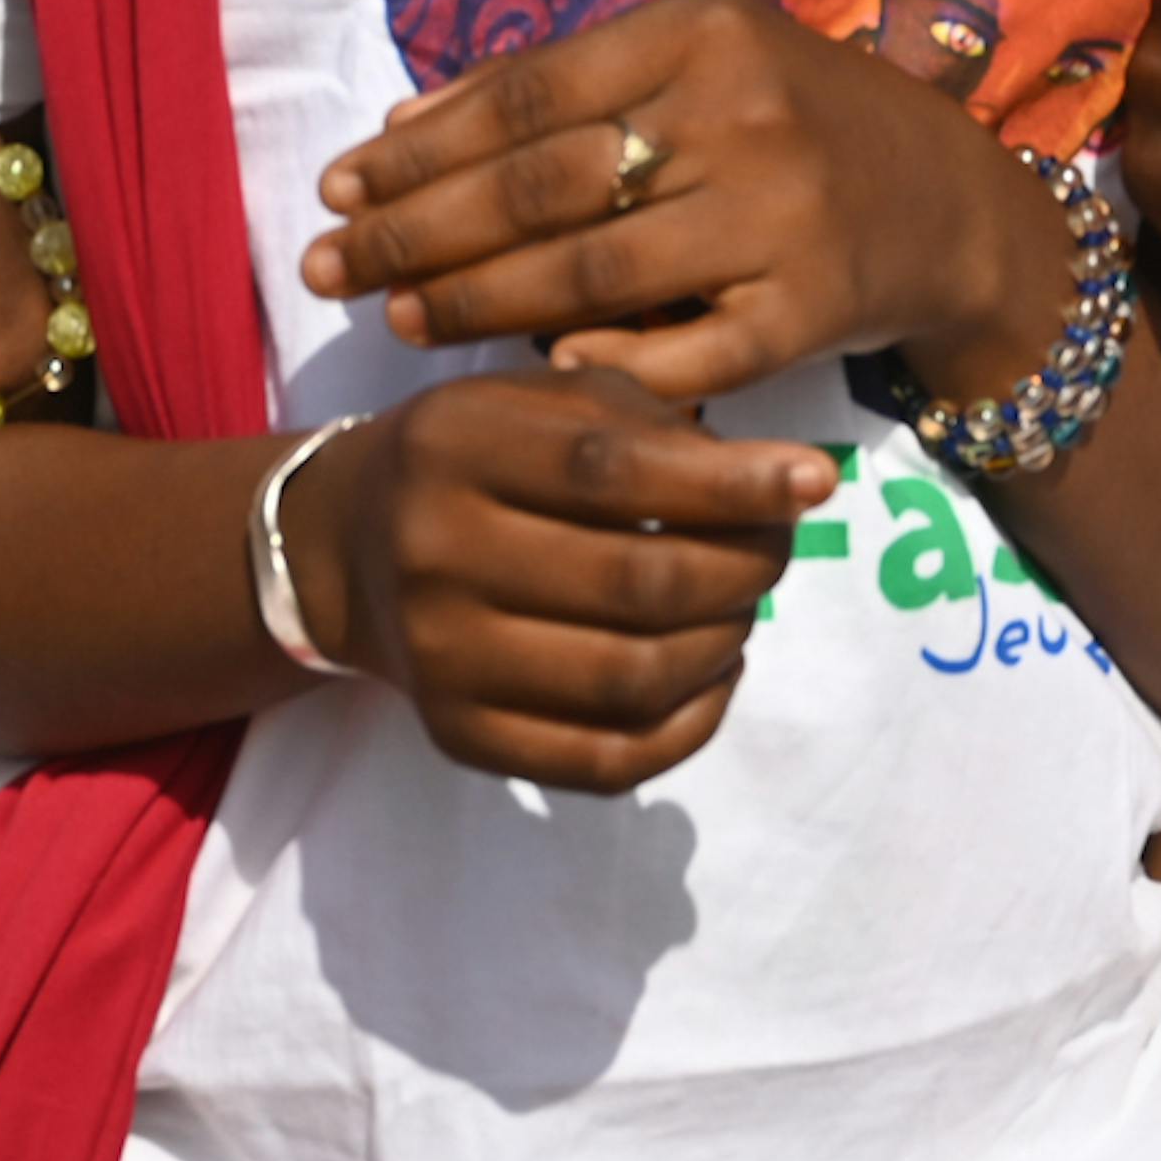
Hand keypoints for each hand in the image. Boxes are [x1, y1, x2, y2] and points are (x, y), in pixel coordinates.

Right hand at [281, 364, 846, 793]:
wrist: (346, 547)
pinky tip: (711, 676)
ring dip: (723, 646)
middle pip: (636, 585)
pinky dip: (689, 726)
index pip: (612, 472)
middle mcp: (434, 554)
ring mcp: (442, 658)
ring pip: (632, 681)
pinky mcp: (458, 735)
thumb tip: (788, 484)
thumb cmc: (478, 455)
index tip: (814, 483)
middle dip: (742, 570)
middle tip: (773, 552)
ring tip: (739, 610)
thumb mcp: (540, 400)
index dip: (728, 484)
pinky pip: (608, 761)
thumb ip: (654, 426)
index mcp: (456, 447)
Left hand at [308, 0, 1050, 409]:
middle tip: (328, 265)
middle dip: (417, 231)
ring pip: (594, 273)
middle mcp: (743, 115)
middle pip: (543, 187)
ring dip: (479, 302)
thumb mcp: (693, 63)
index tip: (334, 184)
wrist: (952, 205)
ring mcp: (781, 218)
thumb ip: (559, 85)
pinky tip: (533, 365)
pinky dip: (604, 361)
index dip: (417, 148)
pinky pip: (684, 353)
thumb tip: (403, 123)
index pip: (526, 97)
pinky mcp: (811, 312)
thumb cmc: (791, 121)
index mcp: (701, 33)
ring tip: (399, 317)